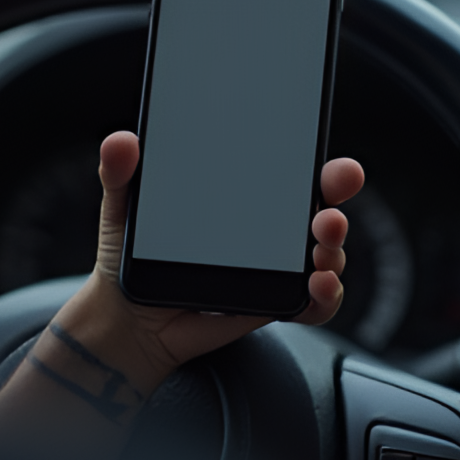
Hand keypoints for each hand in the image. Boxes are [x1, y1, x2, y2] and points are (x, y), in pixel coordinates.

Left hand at [50, 131, 364, 396]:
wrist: (125, 318)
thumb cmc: (132, 254)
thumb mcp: (124, 206)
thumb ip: (121, 173)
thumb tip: (120, 141)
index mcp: (245, 193)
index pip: (294, 171)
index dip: (324, 169)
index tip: (339, 168)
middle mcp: (269, 226)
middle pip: (321, 209)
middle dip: (336, 205)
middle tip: (328, 213)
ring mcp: (275, 266)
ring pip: (325, 254)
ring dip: (334, 252)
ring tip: (319, 253)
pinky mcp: (270, 303)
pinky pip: (311, 304)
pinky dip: (324, 299)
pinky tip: (317, 288)